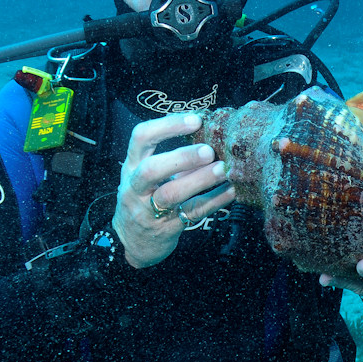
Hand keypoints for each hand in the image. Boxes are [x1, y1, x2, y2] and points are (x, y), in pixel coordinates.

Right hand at [112, 113, 234, 268]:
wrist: (131, 241)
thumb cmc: (146, 197)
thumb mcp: (148, 175)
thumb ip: (174, 158)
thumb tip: (211, 135)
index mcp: (132, 165)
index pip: (141, 137)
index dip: (167, 126)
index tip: (196, 120)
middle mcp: (135, 186)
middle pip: (151, 169)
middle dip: (182, 158)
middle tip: (209, 151)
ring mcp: (148, 210)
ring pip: (171, 194)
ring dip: (200, 180)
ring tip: (223, 169)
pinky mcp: (166, 228)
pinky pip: (192, 213)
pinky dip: (214, 201)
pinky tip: (231, 191)